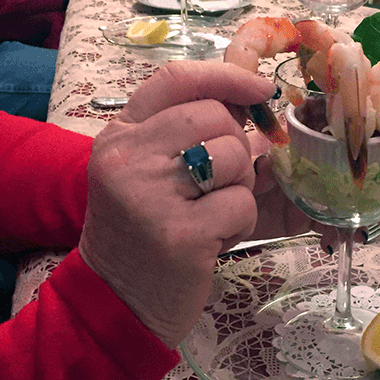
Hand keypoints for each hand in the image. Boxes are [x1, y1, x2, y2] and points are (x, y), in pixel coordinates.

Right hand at [79, 61, 275, 347]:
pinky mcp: (179, 234)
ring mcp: (150, 195)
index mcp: (119, 136)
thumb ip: (185, 136)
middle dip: (238, 148)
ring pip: (235, 157)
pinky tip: (214, 241)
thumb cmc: (142, 235)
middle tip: (222, 185)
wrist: (117, 303)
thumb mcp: (146, 174)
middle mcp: (127, 158)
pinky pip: (242, 204)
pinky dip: (241, 223)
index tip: (262, 89)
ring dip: (240, 188)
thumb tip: (250, 104)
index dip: (227, 76)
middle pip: (216, 116)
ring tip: (214, 216)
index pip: (176, 79)